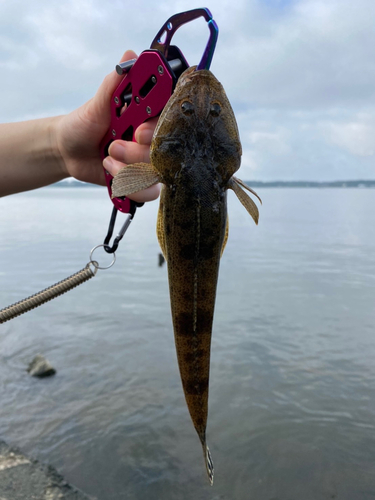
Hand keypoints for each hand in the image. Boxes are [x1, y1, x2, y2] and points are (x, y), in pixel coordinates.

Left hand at [56, 50, 159, 201]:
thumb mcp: (96, 104)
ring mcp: (147, 161)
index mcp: (148, 115)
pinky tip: (110, 171)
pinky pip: (147, 192)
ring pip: (156, 173)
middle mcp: (152, 139)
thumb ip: (115, 84)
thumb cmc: (82, 123)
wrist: (67, 150)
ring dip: (129, 169)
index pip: (169, 120)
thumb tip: (130, 57)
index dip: (159, 127)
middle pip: (164, 151)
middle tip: (114, 145)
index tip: (139, 130)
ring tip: (107, 157)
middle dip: (137, 152)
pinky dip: (128, 185)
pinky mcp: (140, 181)